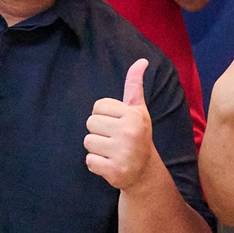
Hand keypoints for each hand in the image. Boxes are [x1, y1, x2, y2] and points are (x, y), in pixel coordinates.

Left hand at [84, 58, 161, 190]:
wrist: (145, 171)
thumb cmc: (137, 135)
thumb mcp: (138, 110)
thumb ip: (134, 86)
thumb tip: (141, 61)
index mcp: (133, 115)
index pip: (98, 106)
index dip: (104, 115)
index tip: (117, 124)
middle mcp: (129, 132)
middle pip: (90, 123)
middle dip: (98, 132)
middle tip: (114, 139)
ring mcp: (123, 153)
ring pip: (88, 142)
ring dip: (96, 149)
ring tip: (112, 151)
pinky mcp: (115, 171)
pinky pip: (89, 161)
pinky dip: (96, 164)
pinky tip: (110, 164)